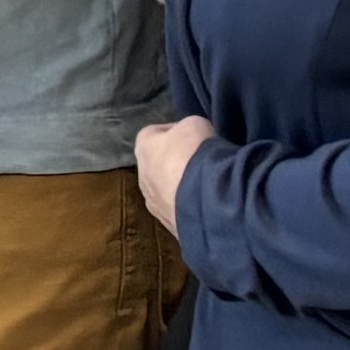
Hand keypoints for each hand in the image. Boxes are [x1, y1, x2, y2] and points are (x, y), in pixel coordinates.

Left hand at [135, 114, 212, 233]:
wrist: (206, 199)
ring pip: (167, 191)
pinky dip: (191, 206)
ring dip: (182, 187)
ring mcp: (154, 205)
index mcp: (142, 148)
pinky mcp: (169, 225)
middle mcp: (142, 177)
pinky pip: (179, 211)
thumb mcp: (195, 124)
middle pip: (158, 165)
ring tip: (206, 185)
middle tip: (200, 162)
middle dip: (176, 163)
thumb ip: (187, 128)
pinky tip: (208, 204)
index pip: (152, 133)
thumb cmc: (196, 154)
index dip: (173, 131)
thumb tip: (190, 137)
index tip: (192, 135)